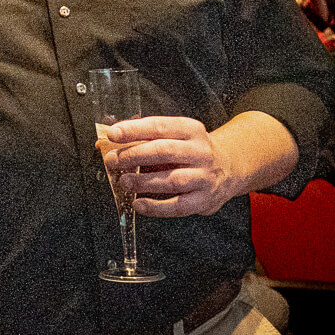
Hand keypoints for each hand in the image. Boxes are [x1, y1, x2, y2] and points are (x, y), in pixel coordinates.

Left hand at [100, 116, 241, 216]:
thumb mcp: (174, 136)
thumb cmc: (191, 150)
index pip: (160, 126)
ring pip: (172, 180)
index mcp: (191, 130)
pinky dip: (156, 207)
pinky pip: (178, 206)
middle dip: (135, 155)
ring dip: (143, 182)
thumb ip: (142, 137)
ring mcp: (205, 177)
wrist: (231, 167)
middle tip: (114, 160)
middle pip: (165, 151)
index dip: (134, 130)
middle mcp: (201, 152)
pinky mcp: (204, 200)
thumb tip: (104, 141)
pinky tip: (138, 204)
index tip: (113, 134)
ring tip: (124, 182)